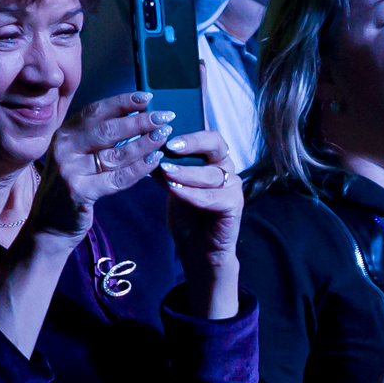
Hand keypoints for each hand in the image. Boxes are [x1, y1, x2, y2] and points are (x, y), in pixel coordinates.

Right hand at [35, 92, 172, 243]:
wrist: (51, 223)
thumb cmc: (73, 183)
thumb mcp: (77, 154)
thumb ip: (97, 136)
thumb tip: (136, 114)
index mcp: (65, 134)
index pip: (96, 111)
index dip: (122, 102)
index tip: (147, 97)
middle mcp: (64, 148)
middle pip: (108, 130)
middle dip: (140, 121)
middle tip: (165, 117)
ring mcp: (70, 170)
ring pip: (115, 154)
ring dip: (144, 143)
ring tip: (164, 135)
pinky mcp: (80, 192)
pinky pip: (117, 178)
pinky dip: (139, 168)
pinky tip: (155, 160)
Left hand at [160, 130, 243, 318]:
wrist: (198, 249)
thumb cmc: (188, 216)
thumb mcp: (172, 186)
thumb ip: (167, 168)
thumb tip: (149, 149)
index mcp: (213, 160)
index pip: (208, 136)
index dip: (190, 133)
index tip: (166, 134)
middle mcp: (226, 169)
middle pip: (217, 145)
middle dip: (193, 143)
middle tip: (171, 146)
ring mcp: (233, 187)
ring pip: (211, 173)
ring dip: (186, 172)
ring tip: (165, 172)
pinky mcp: (235, 205)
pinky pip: (213, 196)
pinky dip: (192, 193)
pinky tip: (175, 190)